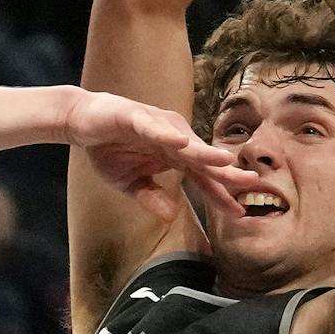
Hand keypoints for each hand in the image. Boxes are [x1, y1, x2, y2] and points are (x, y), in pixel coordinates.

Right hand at [65, 90, 261, 220]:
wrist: (82, 122)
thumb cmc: (109, 149)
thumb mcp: (128, 183)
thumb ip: (150, 196)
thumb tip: (171, 216)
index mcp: (173, 156)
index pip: (201, 178)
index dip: (219, 195)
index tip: (239, 213)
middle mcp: (172, 139)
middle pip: (203, 160)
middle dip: (227, 171)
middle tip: (252, 183)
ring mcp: (157, 126)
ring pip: (185, 143)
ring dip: (205, 153)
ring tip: (226, 162)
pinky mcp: (136, 117)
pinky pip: (154, 128)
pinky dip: (167, 135)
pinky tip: (182, 143)